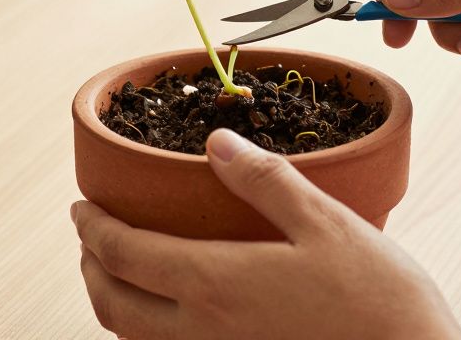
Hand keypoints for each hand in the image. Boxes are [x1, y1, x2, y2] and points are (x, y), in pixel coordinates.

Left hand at [72, 129, 460, 339]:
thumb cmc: (379, 300)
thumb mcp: (327, 223)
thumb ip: (266, 180)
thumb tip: (218, 141)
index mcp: (216, 282)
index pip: (124, 253)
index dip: (92, 228)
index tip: (80, 208)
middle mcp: (203, 330)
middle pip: (111, 302)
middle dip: (89, 266)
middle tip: (89, 238)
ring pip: (133, 338)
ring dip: (110, 301)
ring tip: (116, 272)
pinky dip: (144, 333)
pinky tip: (167, 314)